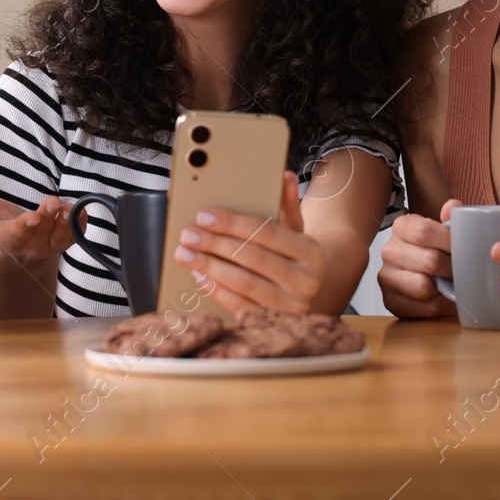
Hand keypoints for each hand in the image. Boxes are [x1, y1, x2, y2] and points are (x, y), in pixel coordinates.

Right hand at [0, 188, 74, 261]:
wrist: (21, 245)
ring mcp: (51, 245)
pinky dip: (81, 225)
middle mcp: (32, 245)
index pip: (17, 234)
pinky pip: (75, 236)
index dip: (25, 226)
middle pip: (41, 233)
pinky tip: (83, 211)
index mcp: (10, 239)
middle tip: (53, 201)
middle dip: (48, 217)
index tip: (32, 216)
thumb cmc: (1, 226)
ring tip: (70, 208)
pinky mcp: (65, 241)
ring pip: (61, 237)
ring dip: (67, 222)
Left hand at [172, 171, 326, 313]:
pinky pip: (238, 305)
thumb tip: (285, 175)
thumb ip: (287, 204)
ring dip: (208, 266)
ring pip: (242, 282)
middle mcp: (305, 281)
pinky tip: (200, 275)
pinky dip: (215, 289)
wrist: (313, 292)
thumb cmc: (295, 255)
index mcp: (310, 252)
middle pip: (250, 257)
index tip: (204, 216)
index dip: (232, 222)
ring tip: (186, 253)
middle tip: (188, 234)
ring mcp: (290, 306)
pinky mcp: (273, 324)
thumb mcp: (296, 229)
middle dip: (214, 244)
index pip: (265, 231)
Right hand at [377, 198, 458, 317]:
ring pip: (423, 286)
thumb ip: (452, 218)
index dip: (449, 242)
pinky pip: (422, 308)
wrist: (427, 277)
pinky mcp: (390, 301)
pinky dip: (438, 306)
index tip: (464, 248)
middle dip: (453, 268)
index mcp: (402, 226)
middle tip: (463, 270)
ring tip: (451, 284)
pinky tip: (441, 297)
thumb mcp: (445, 232)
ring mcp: (386, 277)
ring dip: (444, 288)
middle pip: (429, 261)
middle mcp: (389, 251)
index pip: (424, 231)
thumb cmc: (438, 251)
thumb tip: (452, 206)